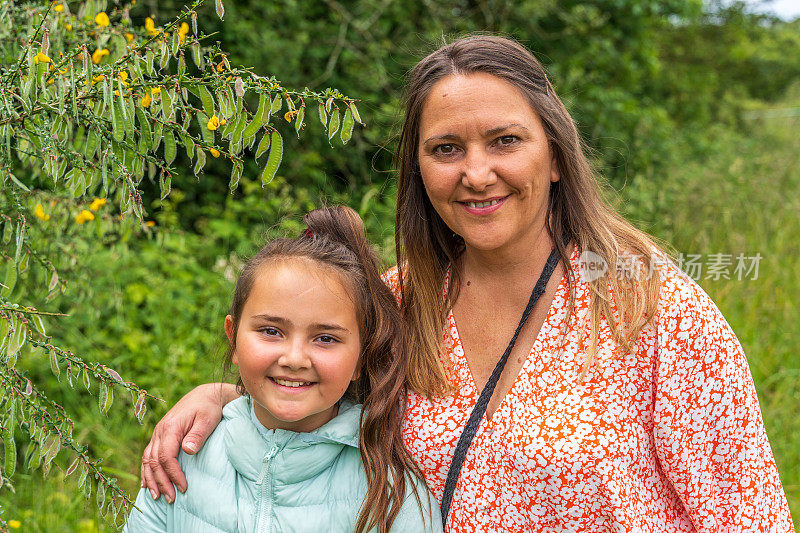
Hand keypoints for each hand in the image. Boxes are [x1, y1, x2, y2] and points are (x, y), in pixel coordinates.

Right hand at [140, 382, 238, 501]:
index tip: (184, 487)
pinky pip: (148, 455)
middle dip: (162, 482)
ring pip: (147, 460)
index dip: (173, 474)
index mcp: (170, 427)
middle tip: (172, 499)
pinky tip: (146, 483)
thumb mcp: (207, 419)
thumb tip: (188, 450)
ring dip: (151, 479)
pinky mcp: (160, 436)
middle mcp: (160, 431)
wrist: (205, 395)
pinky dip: (146, 471)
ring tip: (157, 497)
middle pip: (154, 462)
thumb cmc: (208, 408)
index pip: (166, 457)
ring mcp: (158, 433)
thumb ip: (198, 435)